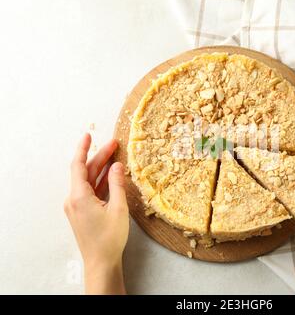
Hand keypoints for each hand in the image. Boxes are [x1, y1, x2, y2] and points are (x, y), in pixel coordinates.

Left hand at [64, 133, 128, 294]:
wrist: (101, 262)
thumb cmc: (109, 238)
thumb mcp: (118, 208)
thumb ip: (117, 184)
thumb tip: (117, 166)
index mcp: (79, 196)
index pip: (78, 165)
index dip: (83, 148)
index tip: (88, 135)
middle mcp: (74, 199)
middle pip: (85, 172)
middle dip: (99, 157)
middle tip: (114, 144)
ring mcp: (77, 206)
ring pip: (88, 181)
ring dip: (101, 169)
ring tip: (115, 156)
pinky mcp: (82, 212)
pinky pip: (90, 191)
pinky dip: (101, 182)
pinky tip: (111, 175)